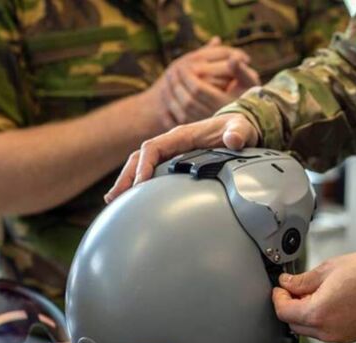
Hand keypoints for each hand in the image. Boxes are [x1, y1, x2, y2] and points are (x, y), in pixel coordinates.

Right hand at [104, 114, 257, 201]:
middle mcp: (171, 143)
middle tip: (114, 197)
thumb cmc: (238, 129)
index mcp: (182, 135)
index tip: (139, 183)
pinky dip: (138, 184)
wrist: (239, 129)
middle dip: (126, 176)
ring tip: (113, 201)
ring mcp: (171, 153)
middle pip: (140, 157)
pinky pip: (151, 172)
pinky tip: (131, 200)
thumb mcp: (242, 129)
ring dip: (126, 181)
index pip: (153, 147)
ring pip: (141, 165)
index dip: (144, 164)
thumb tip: (234, 140)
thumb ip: (239, 134)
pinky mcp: (174, 162)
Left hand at [143, 37, 260, 128]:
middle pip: (188, 100)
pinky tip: (170, 98)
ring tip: (170, 81)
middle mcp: (215, 118)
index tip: (181, 65)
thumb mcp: (249, 81)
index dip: (188, 76)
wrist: (249, 121)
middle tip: (172, 70)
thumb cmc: (248, 97)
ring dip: (173, 94)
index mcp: (225, 104)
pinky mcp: (200, 133)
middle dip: (178, 84)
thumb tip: (233, 59)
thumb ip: (240, 70)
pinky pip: (180, 120)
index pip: (198, 89)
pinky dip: (172, 107)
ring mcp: (207, 128)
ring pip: (182, 110)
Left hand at [272, 252, 355, 342]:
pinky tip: (328, 302)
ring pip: (308, 329)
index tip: (280, 287)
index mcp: (317, 312)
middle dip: (290, 306)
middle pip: (293, 323)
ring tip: (315, 293)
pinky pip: (325, 331)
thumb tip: (286, 283)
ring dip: (305, 313)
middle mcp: (326, 330)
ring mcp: (338, 335)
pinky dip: (320, 319)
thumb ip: (302, 280)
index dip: (278, 298)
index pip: (284, 312)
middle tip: (295, 288)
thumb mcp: (328, 269)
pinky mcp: (348, 336)